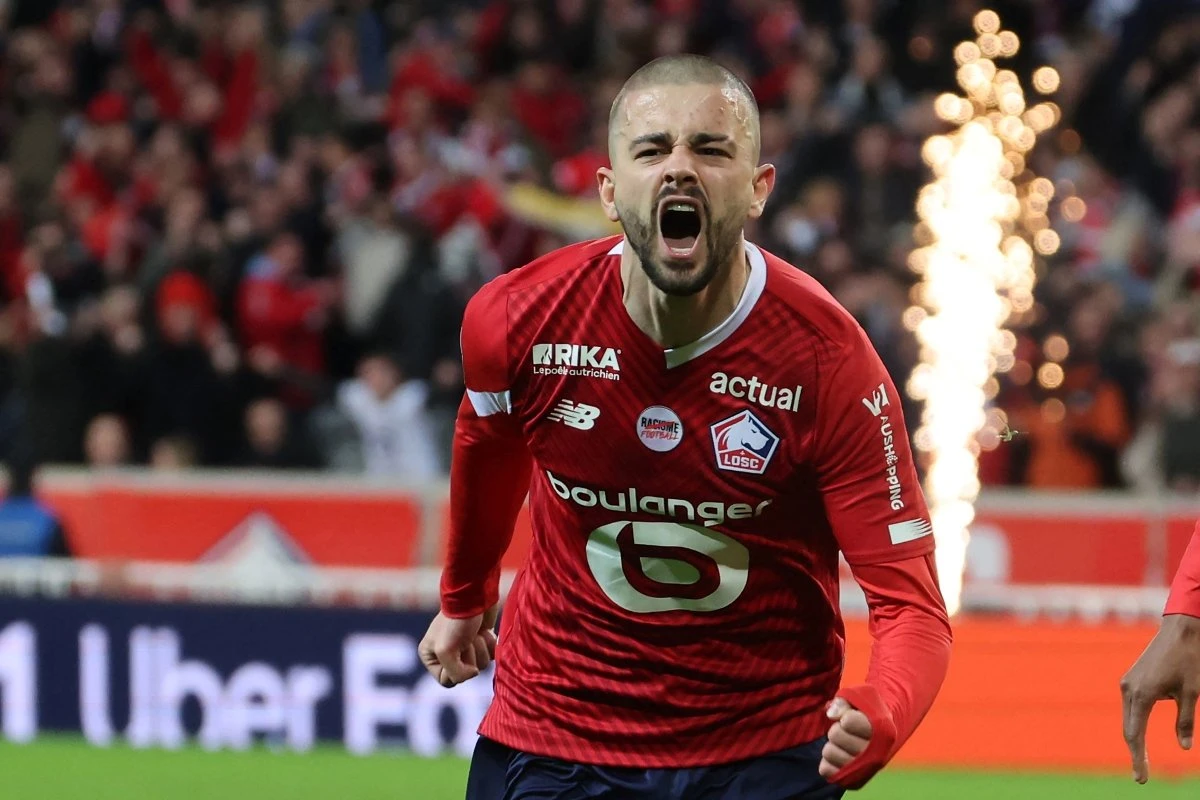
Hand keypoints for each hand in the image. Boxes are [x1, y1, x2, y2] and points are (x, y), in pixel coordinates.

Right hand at [418, 605, 498, 687]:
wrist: (474, 595)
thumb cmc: (456, 622)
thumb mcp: (445, 651)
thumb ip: (456, 673)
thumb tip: (474, 673)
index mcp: (430, 657)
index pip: (446, 681)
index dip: (456, 670)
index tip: (457, 652)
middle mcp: (446, 654)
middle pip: (465, 675)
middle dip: (470, 657)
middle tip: (466, 639)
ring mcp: (465, 647)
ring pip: (480, 666)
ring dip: (480, 649)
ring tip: (475, 633)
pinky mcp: (481, 640)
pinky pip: (491, 655)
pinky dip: (489, 644)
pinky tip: (484, 631)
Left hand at [818, 697, 873, 780]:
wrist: (879, 737)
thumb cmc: (866, 713)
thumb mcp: (860, 697)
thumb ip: (845, 700)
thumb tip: (831, 714)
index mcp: (882, 729)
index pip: (847, 721)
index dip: (844, 715)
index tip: (851, 718)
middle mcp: (875, 753)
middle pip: (835, 734)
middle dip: (837, 728)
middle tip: (845, 731)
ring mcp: (864, 770)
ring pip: (828, 752)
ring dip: (832, 744)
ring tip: (843, 743)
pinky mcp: (851, 782)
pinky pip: (826, 770)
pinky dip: (827, 761)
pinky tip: (839, 755)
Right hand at [1121, 614, 1199, 782]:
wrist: (1181, 628)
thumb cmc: (1190, 660)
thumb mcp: (1192, 694)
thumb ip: (1185, 722)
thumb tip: (1184, 747)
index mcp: (1142, 695)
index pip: (1136, 735)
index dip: (1139, 759)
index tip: (1141, 779)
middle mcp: (1129, 689)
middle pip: (1129, 729)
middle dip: (1136, 753)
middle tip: (1142, 777)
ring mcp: (1128, 682)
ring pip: (1129, 718)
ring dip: (1135, 738)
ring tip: (1142, 760)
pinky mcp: (1132, 678)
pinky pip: (1131, 707)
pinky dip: (1136, 723)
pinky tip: (1141, 734)